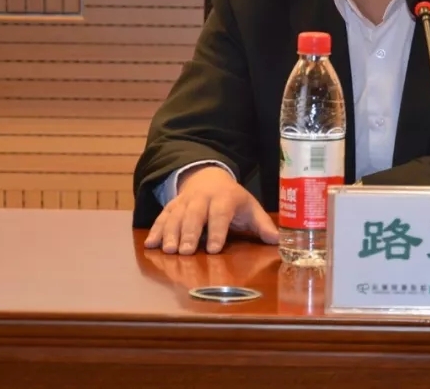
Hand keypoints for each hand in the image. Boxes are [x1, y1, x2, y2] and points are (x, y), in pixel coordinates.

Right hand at [143, 166, 278, 254]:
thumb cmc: (233, 199)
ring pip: (176, 215)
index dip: (217, 231)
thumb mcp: (250, 208)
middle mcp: (203, 198)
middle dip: (189, 233)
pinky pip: (162, 216)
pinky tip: (151, 245)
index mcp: (225, 198)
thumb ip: (262, 225)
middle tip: (185, 252)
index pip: (220, 214)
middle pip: (194, 214)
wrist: (208, 177)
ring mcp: (185, 201)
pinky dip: (156, 230)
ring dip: (170, 233)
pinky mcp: (172, 205)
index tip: (213, 249)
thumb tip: (278, 242)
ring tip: (168, 251)